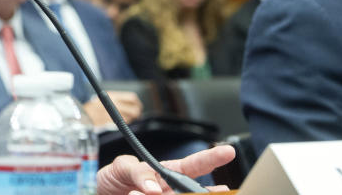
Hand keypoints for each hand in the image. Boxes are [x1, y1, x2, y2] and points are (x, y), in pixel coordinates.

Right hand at [84, 91, 142, 126]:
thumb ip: (118, 98)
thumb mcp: (105, 96)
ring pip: (130, 117)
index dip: (137, 102)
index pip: (132, 97)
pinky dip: (125, 122)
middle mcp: (114, 104)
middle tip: (137, 113)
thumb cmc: (95, 105)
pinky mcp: (111, 121)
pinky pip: (123, 123)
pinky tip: (123, 120)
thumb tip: (131, 102)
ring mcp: (113, 113)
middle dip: (137, 112)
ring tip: (130, 117)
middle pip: (133, 109)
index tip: (138, 105)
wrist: (84, 114)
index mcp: (113, 96)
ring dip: (132, 118)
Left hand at [96, 145, 235, 194]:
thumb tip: (154, 187)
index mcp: (168, 172)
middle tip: (163, 190)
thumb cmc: (114, 180)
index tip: (228, 151)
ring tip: (134, 192)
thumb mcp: (121, 167)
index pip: (194, 165)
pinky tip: (136, 194)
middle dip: (193, 190)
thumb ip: (137, 170)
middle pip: (193, 190)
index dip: (212, 158)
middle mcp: (172, 190)